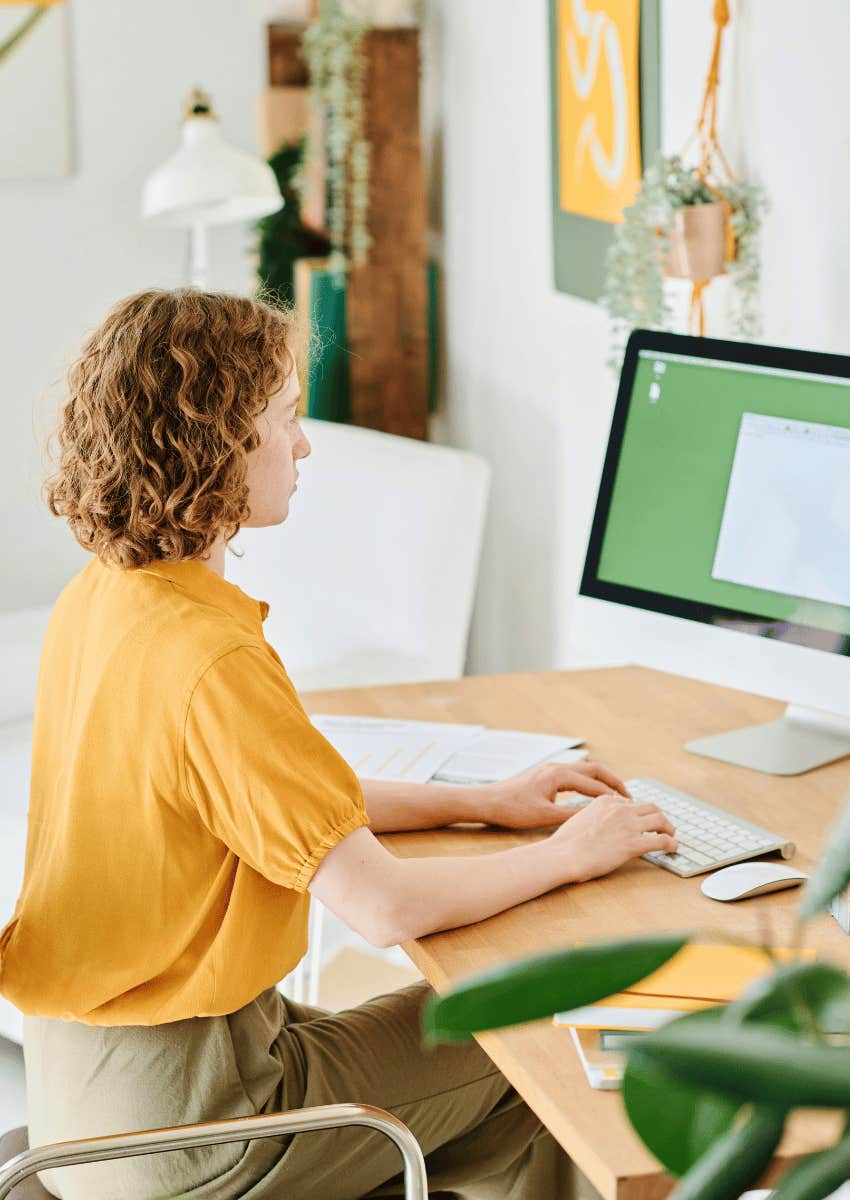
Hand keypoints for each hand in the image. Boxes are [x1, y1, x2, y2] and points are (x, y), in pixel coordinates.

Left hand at [481, 761, 631, 829]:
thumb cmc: (512, 809)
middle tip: (628, 796)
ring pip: (584, 770)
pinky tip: (590, 795)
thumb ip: (571, 815)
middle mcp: (556, 767)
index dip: (613, 796)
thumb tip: (595, 817)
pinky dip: (587, 782)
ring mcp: (550, 768)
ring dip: (600, 780)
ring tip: (614, 796)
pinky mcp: (545, 774)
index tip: (628, 806)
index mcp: (558, 775)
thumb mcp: (544, 817)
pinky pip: (574, 774)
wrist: (488, 801)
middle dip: (613, 781)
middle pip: (594, 769)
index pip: (594, 784)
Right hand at [551, 793, 676, 881]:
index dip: (640, 813)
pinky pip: (661, 840)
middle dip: (659, 817)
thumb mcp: (581, 818)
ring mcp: (629, 825)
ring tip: (671, 836)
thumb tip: (606, 825)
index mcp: (606, 801)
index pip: (632, 803)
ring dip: (669, 828)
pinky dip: (671, 844)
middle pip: (651, 807)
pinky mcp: (634, 844)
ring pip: (660, 820)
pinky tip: (673, 848)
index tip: (643, 821)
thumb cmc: (567, 843)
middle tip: (662, 826)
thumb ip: (597, 816)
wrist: (563, 855)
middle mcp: (620, 809)